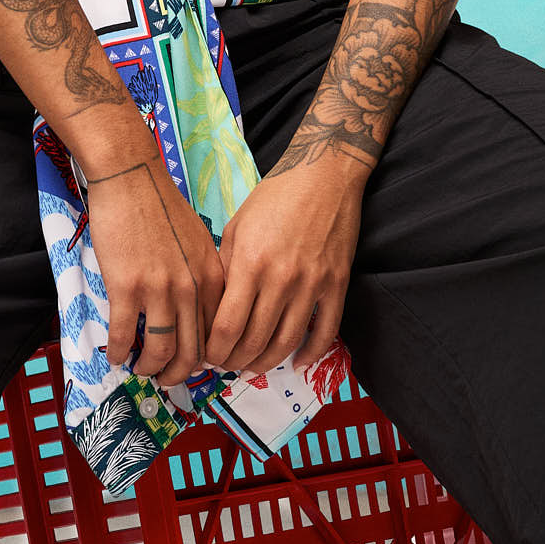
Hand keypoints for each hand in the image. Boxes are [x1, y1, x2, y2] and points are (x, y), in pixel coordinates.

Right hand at [84, 150, 226, 388]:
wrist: (132, 178)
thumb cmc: (162, 206)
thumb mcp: (198, 241)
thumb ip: (203, 277)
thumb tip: (196, 311)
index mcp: (213, 277)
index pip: (218, 334)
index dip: (206, 358)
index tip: (193, 364)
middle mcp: (192, 288)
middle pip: (192, 351)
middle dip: (178, 373)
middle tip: (166, 378)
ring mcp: (160, 289)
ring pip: (160, 350)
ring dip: (150, 368)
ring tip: (141, 369)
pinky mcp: (127, 286)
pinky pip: (123, 334)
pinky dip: (118, 351)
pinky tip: (114, 354)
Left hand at [203, 161, 362, 375]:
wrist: (324, 175)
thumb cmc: (275, 196)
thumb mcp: (237, 226)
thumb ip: (226, 268)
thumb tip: (215, 309)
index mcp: (250, 263)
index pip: (227, 326)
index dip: (214, 350)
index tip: (207, 357)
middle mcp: (281, 278)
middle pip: (254, 341)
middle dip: (235, 361)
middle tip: (226, 365)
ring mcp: (312, 284)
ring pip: (287, 342)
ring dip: (266, 363)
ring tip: (252, 367)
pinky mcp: (337, 284)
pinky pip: (325, 331)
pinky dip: (310, 354)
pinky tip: (296, 363)